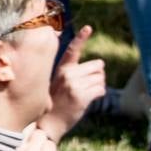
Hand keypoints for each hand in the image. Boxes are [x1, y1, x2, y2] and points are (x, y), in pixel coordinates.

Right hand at [38, 25, 104, 140]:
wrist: (50, 122)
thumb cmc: (56, 102)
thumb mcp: (59, 83)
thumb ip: (73, 73)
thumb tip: (99, 65)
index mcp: (62, 69)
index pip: (72, 50)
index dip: (81, 38)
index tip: (89, 28)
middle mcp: (68, 74)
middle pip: (98, 65)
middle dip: (99, 75)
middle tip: (90, 84)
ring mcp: (74, 85)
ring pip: (101, 78)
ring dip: (99, 85)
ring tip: (88, 93)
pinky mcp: (81, 96)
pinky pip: (101, 89)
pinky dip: (99, 94)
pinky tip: (90, 99)